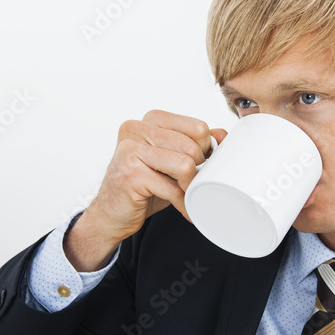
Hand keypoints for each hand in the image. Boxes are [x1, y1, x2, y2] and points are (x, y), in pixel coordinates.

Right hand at [65, 110, 226, 270]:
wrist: (111, 215)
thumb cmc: (144, 186)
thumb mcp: (172, 161)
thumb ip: (196, 144)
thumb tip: (223, 136)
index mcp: (150, 120)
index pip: (197, 127)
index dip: (204, 151)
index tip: (199, 167)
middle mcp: (136, 129)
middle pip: (193, 146)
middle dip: (198, 171)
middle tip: (191, 185)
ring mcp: (130, 150)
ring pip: (185, 165)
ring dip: (191, 187)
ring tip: (186, 196)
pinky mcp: (130, 174)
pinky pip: (173, 188)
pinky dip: (184, 204)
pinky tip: (183, 209)